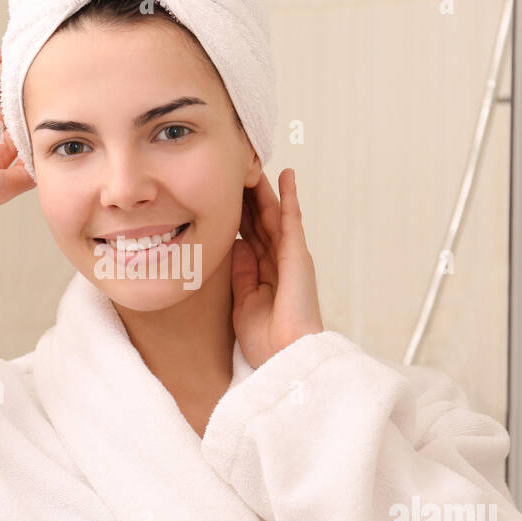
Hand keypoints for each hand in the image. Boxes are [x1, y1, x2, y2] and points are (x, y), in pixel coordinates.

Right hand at [0, 46, 34, 216]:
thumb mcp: (4, 187)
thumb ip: (27, 174)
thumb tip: (48, 164)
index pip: (19, 130)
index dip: (33, 116)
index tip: (53, 101)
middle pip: (5, 107)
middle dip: (20, 91)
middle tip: (40, 72)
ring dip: (3, 74)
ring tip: (21, 57)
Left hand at [231, 168, 324, 368]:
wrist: (284, 356)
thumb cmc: (266, 339)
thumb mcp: (243, 301)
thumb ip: (241, 273)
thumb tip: (236, 245)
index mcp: (263, 274)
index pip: (248, 235)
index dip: (237, 214)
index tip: (224, 194)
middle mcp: (278, 262)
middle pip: (259, 221)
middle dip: (248, 197)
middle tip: (236, 171)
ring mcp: (289, 256)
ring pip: (272, 214)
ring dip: (263, 190)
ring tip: (253, 165)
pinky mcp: (297, 254)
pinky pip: (291, 219)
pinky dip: (289, 196)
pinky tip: (285, 176)